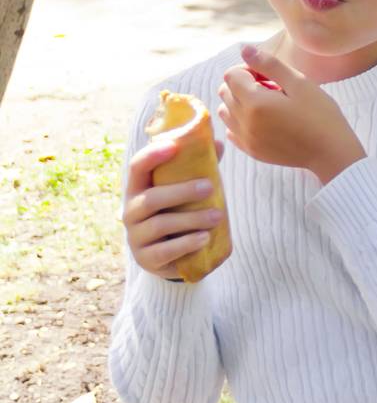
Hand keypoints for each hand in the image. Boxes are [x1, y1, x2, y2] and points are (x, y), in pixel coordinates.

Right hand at [122, 135, 226, 282]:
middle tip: (210, 187)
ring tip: (217, 216)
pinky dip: (187, 243)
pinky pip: (165, 251)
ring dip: (191, 219)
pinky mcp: (146, 259)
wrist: (167, 254)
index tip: (174, 147)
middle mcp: (131, 211)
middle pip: (152, 198)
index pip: (137, 166)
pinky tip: (205, 238)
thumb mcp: (182, 188)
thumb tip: (219, 143)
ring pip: (161, 225)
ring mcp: (136, 237)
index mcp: (138, 188)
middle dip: (182, 192)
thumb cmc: (176, 211)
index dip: (152, 155)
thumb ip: (198, 166)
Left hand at [218, 45, 365, 184]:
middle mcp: (244, 122)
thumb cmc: (320, 114)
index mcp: (255, 102)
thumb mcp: (299, 82)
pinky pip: (231, 131)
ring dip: (240, 102)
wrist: (330, 152)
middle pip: (225, 92)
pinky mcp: (251, 151)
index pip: (231, 75)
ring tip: (267, 104)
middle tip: (271, 87)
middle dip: (243, 84)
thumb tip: (244, 49)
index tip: (270, 75)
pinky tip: (264, 120)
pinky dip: (241, 121)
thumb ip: (269, 64)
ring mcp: (246, 139)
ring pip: (225, 111)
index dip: (248, 69)